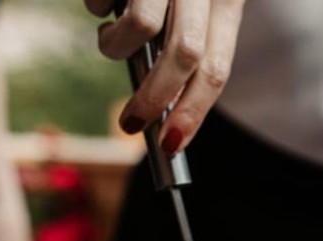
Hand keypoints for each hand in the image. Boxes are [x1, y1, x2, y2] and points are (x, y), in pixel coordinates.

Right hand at [86, 0, 244, 155]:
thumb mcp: (197, 6)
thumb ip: (184, 44)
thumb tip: (158, 103)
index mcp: (226, 1)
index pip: (215, 70)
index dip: (193, 113)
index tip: (171, 144)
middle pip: (184, 56)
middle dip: (154, 99)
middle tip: (131, 124)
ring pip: (139, 27)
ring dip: (115, 46)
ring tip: (110, 35)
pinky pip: (102, 2)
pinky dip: (96, 9)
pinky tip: (104, 3)